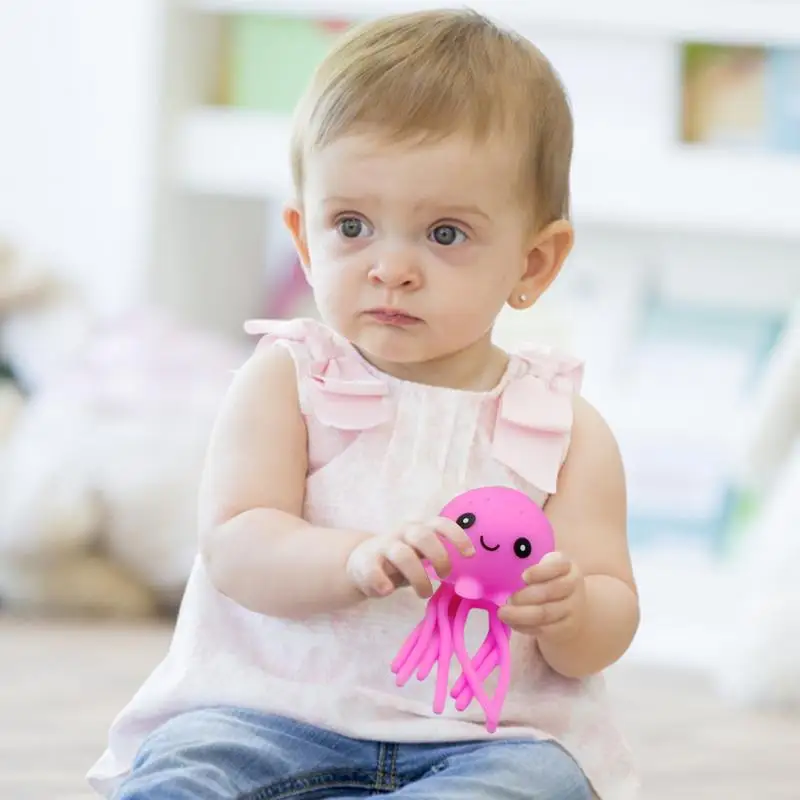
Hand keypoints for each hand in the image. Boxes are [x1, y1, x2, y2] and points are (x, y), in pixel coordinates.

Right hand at [346, 517, 474, 598]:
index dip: (457, 536)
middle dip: (438, 557)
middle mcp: (403, 532)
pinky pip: (374, 571)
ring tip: (424, 593)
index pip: (441, 523)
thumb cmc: (401, 560)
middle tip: (444, 576)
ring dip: (418, 577)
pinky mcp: (365, 561)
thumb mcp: (420, 554)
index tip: (469, 555)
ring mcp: (383, 545)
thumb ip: (437, 560)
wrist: (360, 561)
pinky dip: (382, 582)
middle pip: (423, 536)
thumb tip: (466, 581)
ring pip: (403, 554)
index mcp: (420, 528)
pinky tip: (388, 591)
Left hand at [498, 552, 586, 642]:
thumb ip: (532, 567)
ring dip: (520, 614)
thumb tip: (503, 570)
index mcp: (568, 566)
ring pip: (545, 613)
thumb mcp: (547, 569)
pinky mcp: (565, 628)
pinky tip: (512, 623)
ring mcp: (572, 608)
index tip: (523, 576)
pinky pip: (543, 628)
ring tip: (503, 612)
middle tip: (508, 599)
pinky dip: (524, 626)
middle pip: (549, 591)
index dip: (540, 572)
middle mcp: (574, 586)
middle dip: (525, 596)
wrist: (572, 610)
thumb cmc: (550, 582)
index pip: (558, 565)